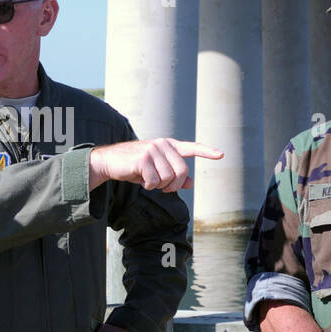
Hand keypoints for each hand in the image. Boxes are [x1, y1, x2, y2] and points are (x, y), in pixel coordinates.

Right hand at [89, 139, 223, 191]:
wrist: (109, 162)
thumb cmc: (135, 167)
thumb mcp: (156, 172)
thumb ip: (174, 176)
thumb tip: (191, 184)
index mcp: (168, 145)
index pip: (191, 148)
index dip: (207, 152)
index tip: (221, 154)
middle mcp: (163, 145)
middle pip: (182, 172)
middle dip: (173, 185)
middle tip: (162, 187)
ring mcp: (153, 150)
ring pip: (169, 178)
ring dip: (159, 186)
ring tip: (148, 180)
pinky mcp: (143, 158)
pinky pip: (155, 181)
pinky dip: (148, 186)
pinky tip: (140, 179)